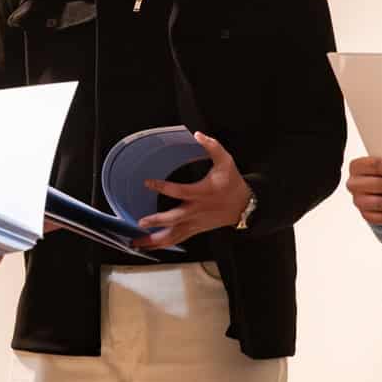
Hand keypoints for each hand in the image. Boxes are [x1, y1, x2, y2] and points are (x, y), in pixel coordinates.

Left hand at [136, 132, 250, 248]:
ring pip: (174, 235)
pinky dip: (163, 244)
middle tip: (140, 222)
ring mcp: (195, 223)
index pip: (179, 192)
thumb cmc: (232, 183)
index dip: (163, 187)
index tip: (147, 183)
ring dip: (155, 240)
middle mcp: (196, 211)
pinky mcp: (195, 229)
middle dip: (157, 222)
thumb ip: (213, 146)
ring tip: (137, 244)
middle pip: (174, 219)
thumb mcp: (226, 161)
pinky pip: (178, 239)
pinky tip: (150, 247)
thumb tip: (198, 134)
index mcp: (201, 193)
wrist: (244, 205)